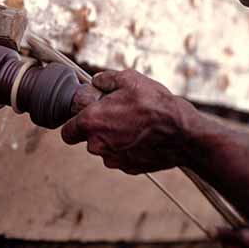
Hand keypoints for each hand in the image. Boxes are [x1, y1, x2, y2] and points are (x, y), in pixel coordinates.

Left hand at [61, 69, 192, 173]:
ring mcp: (113, 159)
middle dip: (98, 129)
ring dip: (113, 140)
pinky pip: (120, 157)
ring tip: (134, 125)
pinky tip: (142, 138)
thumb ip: (105, 79)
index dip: (75, 124)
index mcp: (91, 122)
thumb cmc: (154, 104)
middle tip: (117, 116)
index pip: (67, 132)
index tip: (86, 117)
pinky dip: (127, 149)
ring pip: (105, 149)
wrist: (181, 132)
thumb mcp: (129, 79)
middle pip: (88, 140)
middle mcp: (97, 144)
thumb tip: (97, 81)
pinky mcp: (127, 168)